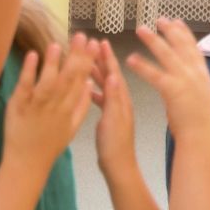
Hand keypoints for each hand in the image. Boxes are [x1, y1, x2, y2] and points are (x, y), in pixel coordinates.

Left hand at [4, 35, 94, 171]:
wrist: (28, 163)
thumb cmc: (50, 144)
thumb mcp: (72, 128)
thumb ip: (82, 106)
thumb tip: (89, 85)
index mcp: (69, 109)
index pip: (82, 81)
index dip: (89, 61)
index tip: (95, 43)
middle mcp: (56, 106)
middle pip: (68, 78)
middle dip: (76, 56)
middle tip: (82, 36)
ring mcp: (38, 106)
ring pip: (48, 82)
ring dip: (53, 62)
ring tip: (58, 44)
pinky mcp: (20, 106)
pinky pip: (25, 87)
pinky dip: (29, 71)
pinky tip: (32, 55)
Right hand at [92, 40, 136, 173]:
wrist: (119, 167)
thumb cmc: (115, 145)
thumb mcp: (112, 120)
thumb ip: (112, 98)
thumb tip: (112, 74)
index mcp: (122, 100)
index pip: (114, 73)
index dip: (107, 57)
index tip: (101, 42)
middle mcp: (121, 102)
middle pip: (111, 76)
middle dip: (102, 60)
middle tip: (93, 45)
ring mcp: (116, 110)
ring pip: (106, 86)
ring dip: (98, 73)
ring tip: (88, 62)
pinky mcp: (110, 119)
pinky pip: (103, 98)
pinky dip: (96, 90)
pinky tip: (88, 88)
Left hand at [126, 18, 209, 145]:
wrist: (203, 138)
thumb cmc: (201, 124)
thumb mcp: (203, 98)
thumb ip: (196, 85)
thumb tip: (190, 79)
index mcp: (203, 75)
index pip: (193, 48)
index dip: (184, 33)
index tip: (176, 21)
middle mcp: (196, 73)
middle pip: (181, 45)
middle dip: (169, 30)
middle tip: (158, 19)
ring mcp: (186, 80)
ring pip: (167, 54)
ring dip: (153, 40)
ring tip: (141, 29)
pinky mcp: (173, 91)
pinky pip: (155, 74)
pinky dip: (142, 65)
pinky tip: (131, 59)